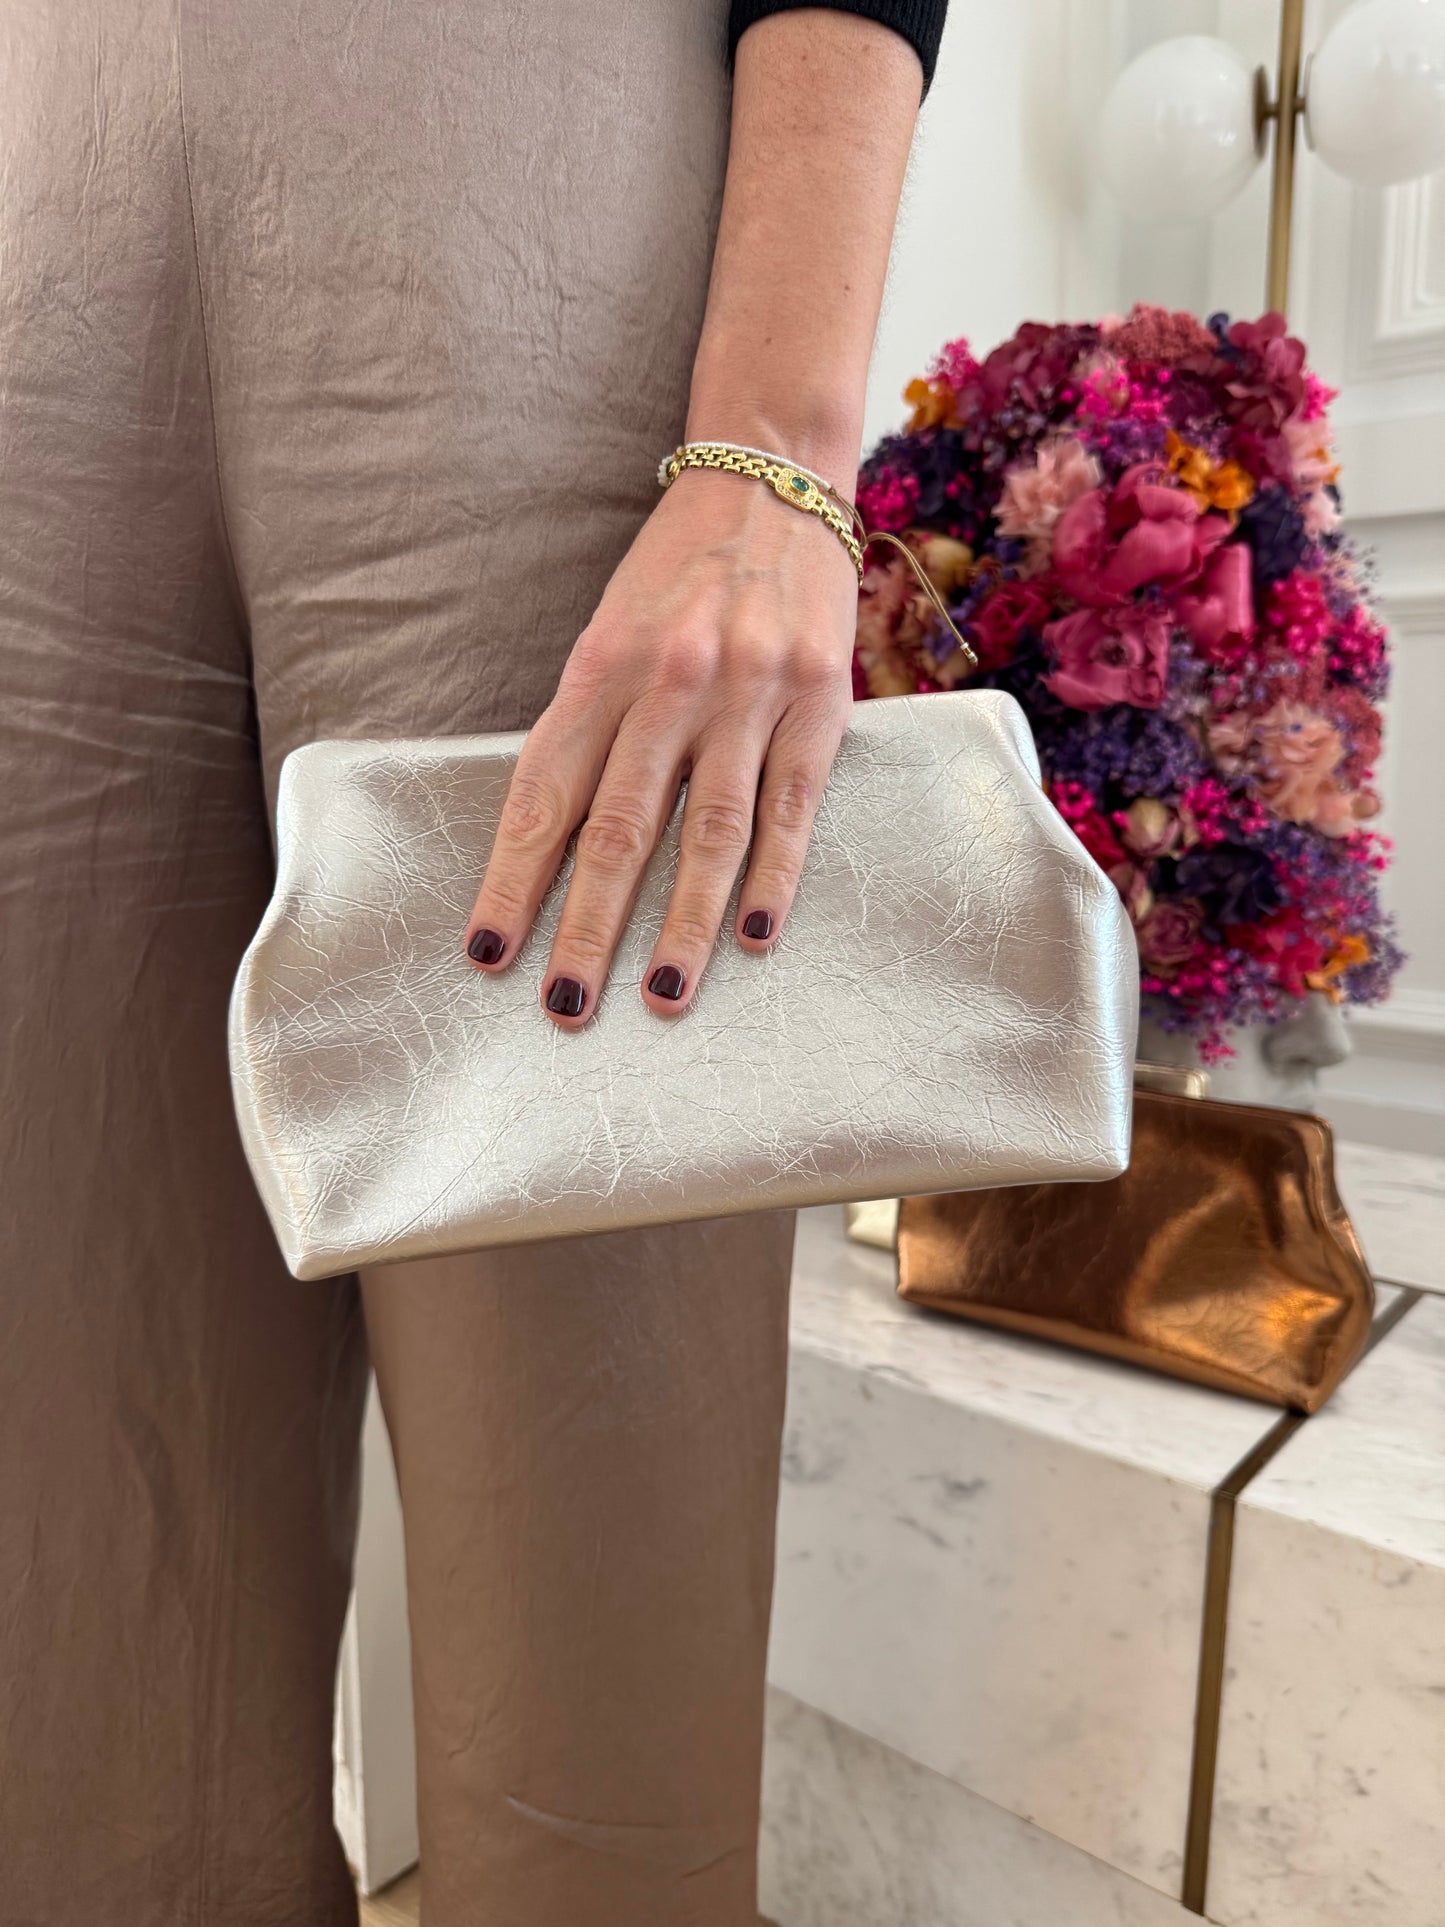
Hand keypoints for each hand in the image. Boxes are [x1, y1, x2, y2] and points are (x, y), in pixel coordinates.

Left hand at [462, 462, 859, 1025]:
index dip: (514, 880)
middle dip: (588, 928)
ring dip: (682, 924)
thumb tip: (558, 842)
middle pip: (620, 828)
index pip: (546, 794)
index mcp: (600, 666)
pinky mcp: (820, 701)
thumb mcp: (609, 631)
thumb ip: (591, 724)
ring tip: (660, 995)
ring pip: (708, 831)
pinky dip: (774, 876)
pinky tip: (755, 936)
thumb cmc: (675, 571)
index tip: (488, 953)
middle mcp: (669, 681)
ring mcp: (747, 692)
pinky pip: (792, 806)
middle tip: (564, 1007)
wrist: (770, 478)